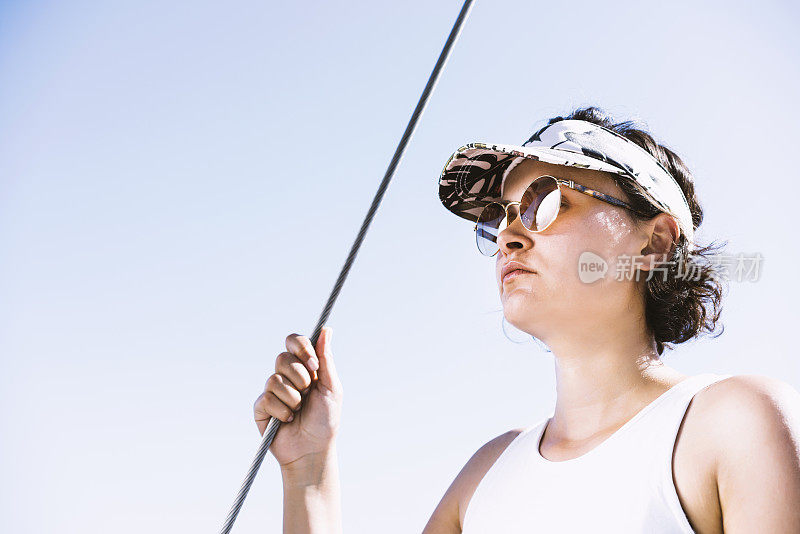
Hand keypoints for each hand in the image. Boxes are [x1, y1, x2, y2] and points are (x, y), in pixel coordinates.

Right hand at [253, 326, 342, 467]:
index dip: (301, 348)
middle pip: (282, 357)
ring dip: (293, 398)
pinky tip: (288, 420)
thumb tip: (326, 330)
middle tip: (308, 393)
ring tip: (299, 411)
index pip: (294, 341)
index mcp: (304, 367)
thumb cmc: (326, 420)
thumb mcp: (331, 387)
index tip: (314, 365)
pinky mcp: (261, 408)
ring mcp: (272, 391)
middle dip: (300, 378)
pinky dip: (282, 411)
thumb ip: (326, 358)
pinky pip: (267, 399)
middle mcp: (286, 375)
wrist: (314, 450)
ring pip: (274, 379)